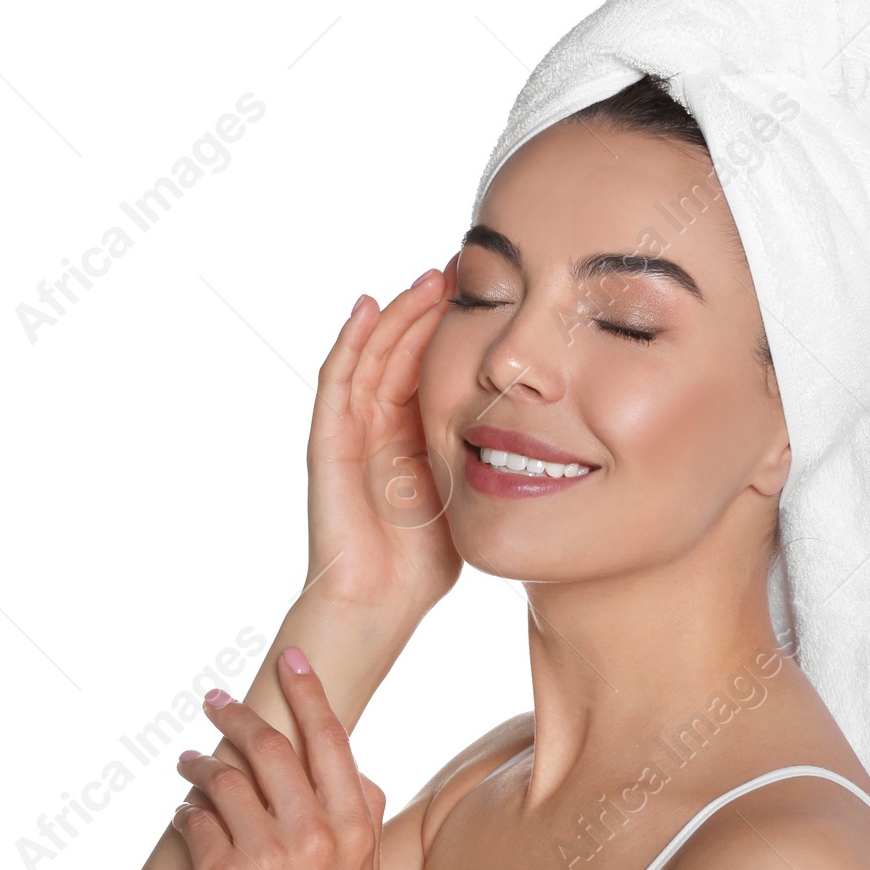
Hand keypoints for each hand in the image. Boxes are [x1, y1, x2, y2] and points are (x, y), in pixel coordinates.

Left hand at [171, 649, 386, 869]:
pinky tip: (183, 813)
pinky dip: (186, 811)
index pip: (330, 739)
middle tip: (217, 701)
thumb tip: (356, 782)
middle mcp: (314, 834)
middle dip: (239, 714)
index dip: (307, 691)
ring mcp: (266, 855)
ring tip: (189, 760)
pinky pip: (195, 820)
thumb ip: (359, 829)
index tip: (291, 659)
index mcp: (355, 830)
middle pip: (271, 746)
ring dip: (201, 762)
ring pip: (223, 778)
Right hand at [305, 265, 462, 631]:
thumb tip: (541, 433)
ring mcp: (350, 430)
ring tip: (427, 278)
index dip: (452, 329)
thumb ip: (484, 459)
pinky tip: (368, 307)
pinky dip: (349, 342)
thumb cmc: (423, 564)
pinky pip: (337, 381)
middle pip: (400, 350)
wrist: (378, 602)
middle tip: (459, 266)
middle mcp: (378, 425)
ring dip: (396, 314)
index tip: (488, 293)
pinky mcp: (328, 442)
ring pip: (371, 355)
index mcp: (412, 435)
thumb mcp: (468, 495)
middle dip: (428, 308)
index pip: (431, 365)